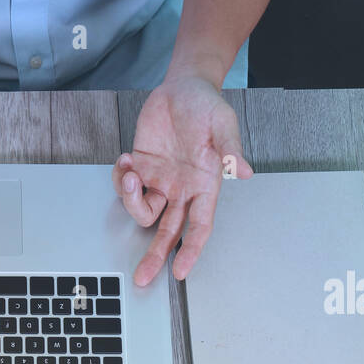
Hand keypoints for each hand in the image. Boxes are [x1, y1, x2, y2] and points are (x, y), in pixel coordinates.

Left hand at [112, 74, 251, 285]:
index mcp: (205, 186)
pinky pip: (125, 187)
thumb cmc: (207, 106)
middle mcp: (182, 190)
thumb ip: (230, 150)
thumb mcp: (222, 124)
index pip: (199, 227)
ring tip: (130, 171)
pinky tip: (125, 158)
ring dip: (129, 198)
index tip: (180, 272)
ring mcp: (160, 182)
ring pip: (142, 211)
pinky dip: (119, 178)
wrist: (183, 87)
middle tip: (143, 277)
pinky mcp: (141, 169)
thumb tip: (243, 171)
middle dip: (155, 255)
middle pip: (168, 232)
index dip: (190, 251)